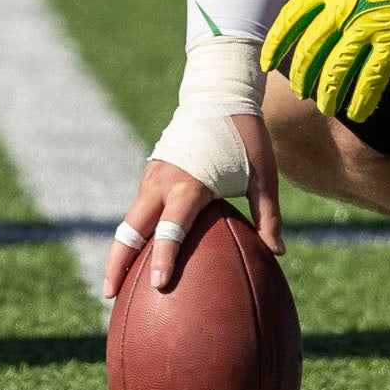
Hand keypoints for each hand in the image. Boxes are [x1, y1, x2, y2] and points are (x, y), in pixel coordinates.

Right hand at [102, 111, 281, 299]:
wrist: (218, 94)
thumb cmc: (245, 136)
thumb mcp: (264, 174)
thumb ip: (268, 215)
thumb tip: (279, 253)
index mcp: (190, 185)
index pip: (171, 228)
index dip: (164, 258)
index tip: (159, 285)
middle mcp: (163, 182)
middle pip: (130, 229)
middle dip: (117, 262)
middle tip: (110, 294)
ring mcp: (152, 177)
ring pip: (128, 220)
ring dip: (119, 250)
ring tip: (114, 284)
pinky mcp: (151, 174)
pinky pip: (137, 210)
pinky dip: (132, 234)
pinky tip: (135, 255)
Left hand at [265, 0, 389, 121]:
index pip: (291, 19)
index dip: (276, 43)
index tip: (267, 61)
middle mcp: (342, 10)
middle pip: (311, 50)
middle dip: (301, 75)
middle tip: (299, 92)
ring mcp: (366, 27)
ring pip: (337, 69)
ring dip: (328, 93)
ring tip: (325, 108)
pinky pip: (373, 77)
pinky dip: (364, 98)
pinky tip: (359, 113)